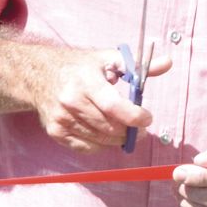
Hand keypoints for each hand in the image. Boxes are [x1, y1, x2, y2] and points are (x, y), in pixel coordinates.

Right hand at [30, 52, 171, 152]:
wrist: (39, 75)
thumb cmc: (80, 66)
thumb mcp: (108, 58)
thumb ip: (138, 65)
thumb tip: (168, 63)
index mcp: (85, 80)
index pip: (112, 106)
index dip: (134, 116)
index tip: (148, 118)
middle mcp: (70, 101)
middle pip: (108, 126)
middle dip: (130, 130)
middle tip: (141, 128)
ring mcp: (61, 119)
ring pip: (99, 139)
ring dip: (118, 138)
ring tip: (126, 130)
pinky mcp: (55, 132)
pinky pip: (86, 147)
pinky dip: (101, 144)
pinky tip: (106, 134)